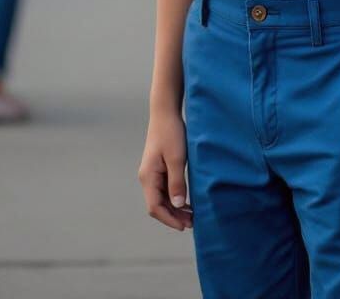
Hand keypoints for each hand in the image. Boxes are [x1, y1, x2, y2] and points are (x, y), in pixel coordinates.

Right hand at [139, 107, 193, 231]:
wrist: (166, 113)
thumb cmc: (171, 133)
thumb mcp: (176, 158)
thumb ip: (176, 182)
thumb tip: (177, 205)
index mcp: (148, 177)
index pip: (155, 207)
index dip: (169, 219)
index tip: (184, 226)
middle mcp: (147, 177)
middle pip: (157, 205)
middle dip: (173, 216)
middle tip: (192, 223)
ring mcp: (152, 173)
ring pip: (162, 198)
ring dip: (174, 208)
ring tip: (191, 216)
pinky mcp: (159, 168)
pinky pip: (165, 189)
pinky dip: (175, 198)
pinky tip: (186, 201)